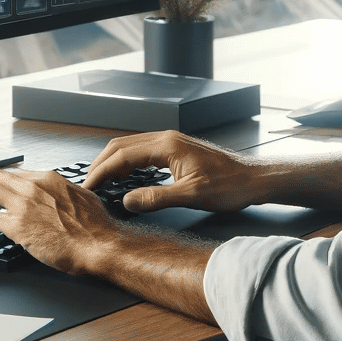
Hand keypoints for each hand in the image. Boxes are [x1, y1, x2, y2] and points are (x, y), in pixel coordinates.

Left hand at [0, 169, 120, 275]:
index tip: (0, 195)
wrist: (99, 245)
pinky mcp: (17, 226)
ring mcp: (24, 205)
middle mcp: (34, 187)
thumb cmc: (96, 228)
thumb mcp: (83, 198)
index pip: (16, 175)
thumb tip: (64, 198)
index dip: (4, 185)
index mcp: (49, 179)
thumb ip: (67, 194)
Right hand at [83, 131, 263, 213]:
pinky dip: (127, 162)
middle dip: (101, 164)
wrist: (253, 179)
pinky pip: (142, 151)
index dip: (102, 171)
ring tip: (100, 180)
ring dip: (112, 162)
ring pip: (131, 147)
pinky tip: (125, 175)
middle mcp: (167, 139)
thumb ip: (156, 198)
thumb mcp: (191, 197)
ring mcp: (171, 142)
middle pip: (121, 146)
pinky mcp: (176, 150)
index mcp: (167, 146)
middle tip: (87, 184)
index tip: (89, 186)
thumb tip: (127, 202)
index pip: (122, 155)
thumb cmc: (230, 185)